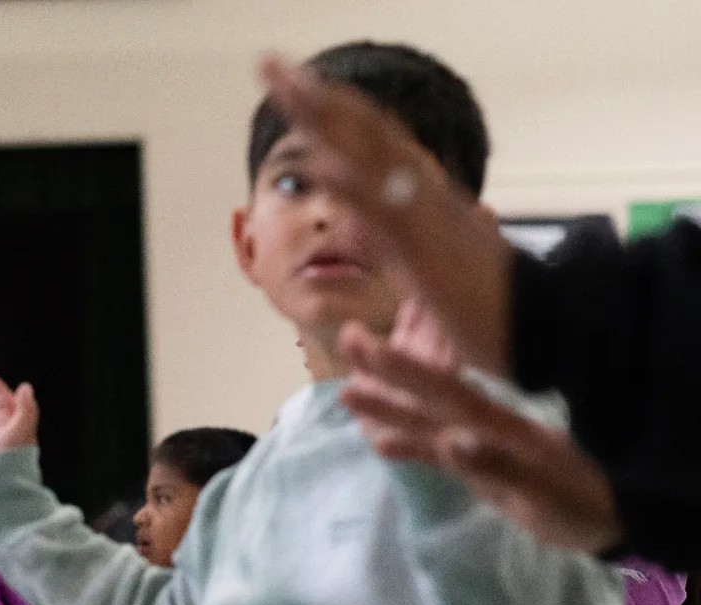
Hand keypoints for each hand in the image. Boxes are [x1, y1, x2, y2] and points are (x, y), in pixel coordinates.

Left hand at [259, 56, 511, 376]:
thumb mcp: (432, 263)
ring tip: (287, 89)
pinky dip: (352, 186)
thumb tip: (366, 218)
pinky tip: (319, 163)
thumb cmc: (491, 303)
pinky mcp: (424, 257)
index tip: (294, 80)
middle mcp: (425, 196)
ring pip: (370, 159)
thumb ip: (398, 235)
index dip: (334, 108)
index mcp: (426, 197)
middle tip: (270, 64)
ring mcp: (425, 221)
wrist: (546, 329)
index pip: (375, 139)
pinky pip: (384, 215)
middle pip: (365, 134)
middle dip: (318, 100)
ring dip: (327, 122)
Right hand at [340, 317, 622, 554]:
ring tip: (347, 392)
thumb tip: (452, 439)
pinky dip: (408, 446)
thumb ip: (498, 465)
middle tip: (348, 341)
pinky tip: (379, 442)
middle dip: (389, 372)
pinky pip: (437, 453)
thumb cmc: (581, 506)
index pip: (447, 392)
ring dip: (389, 407)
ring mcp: (482, 447)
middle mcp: (486, 430)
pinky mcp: (482, 468)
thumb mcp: (544, 492)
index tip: (369, 344)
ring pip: (428, 422)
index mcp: (502, 429)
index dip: (407, 370)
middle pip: (430, 397)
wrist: (612, 517)